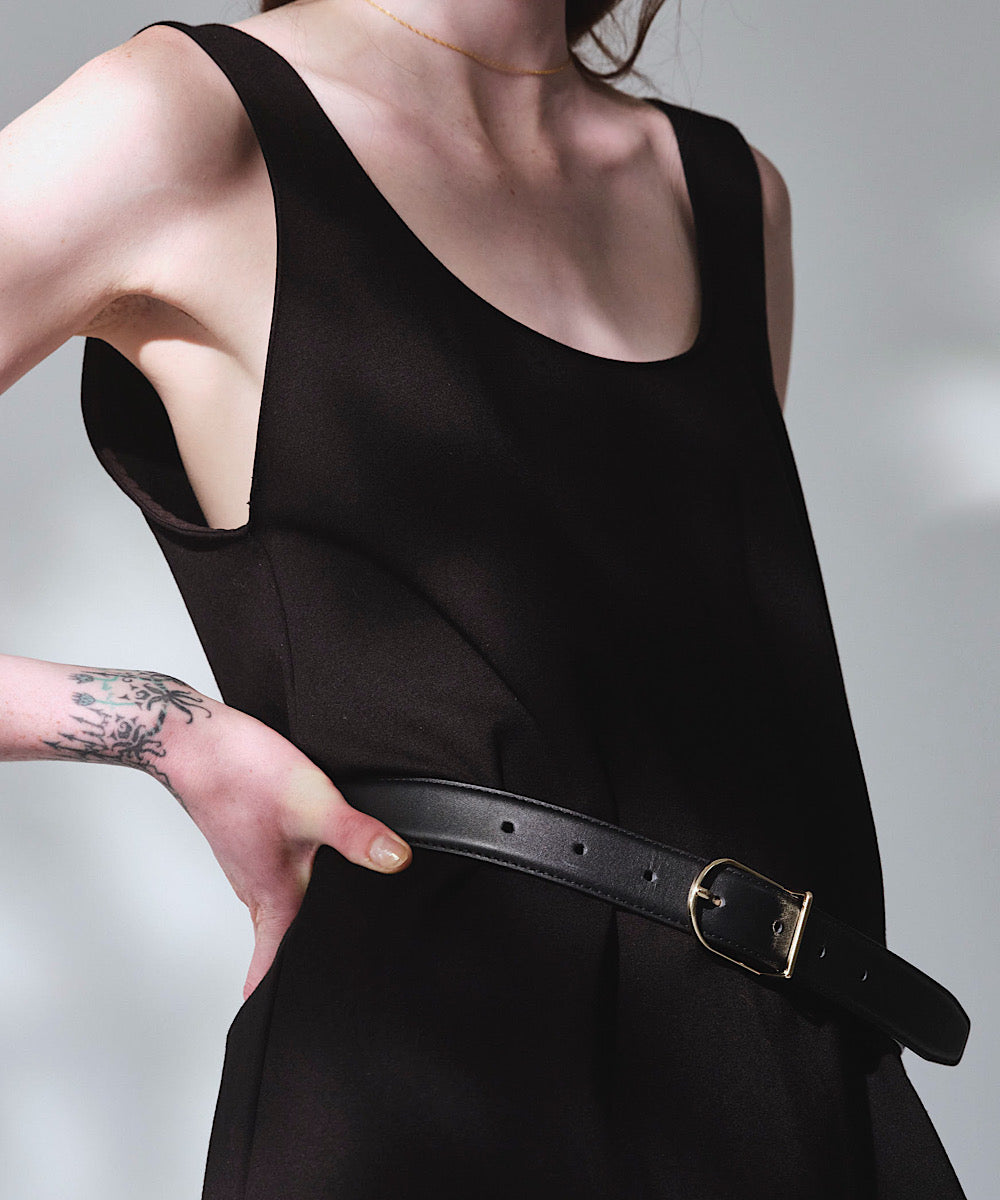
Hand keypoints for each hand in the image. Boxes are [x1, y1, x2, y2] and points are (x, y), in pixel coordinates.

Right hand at [167, 698, 411, 999]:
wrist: (192, 741)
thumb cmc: (242, 775)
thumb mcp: (313, 804)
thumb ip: (357, 835)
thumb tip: (399, 863)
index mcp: (272, 897)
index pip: (274, 967)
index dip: (285, 999)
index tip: (301, 1029)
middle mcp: (257, 889)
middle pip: (279, 943)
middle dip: (300, 967)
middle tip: (330, 988)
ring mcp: (251, 865)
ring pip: (279, 909)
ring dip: (300, 926)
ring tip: (332, 937)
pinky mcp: (252, 839)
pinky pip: (276, 877)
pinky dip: (297, 889)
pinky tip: (319, 872)